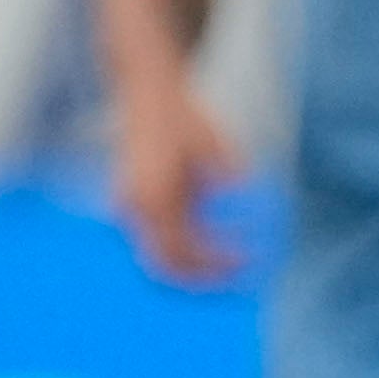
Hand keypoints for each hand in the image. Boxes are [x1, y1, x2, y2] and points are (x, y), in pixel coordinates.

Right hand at [111, 63, 245, 285]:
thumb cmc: (185, 120)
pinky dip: (181, 255)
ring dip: (191, 271)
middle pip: (167, 264)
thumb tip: (249, 205)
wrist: (148, 98)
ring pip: (157, 259)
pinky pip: (154, 244)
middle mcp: (135, 208)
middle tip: (239, 278)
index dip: (217, 262)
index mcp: (154, 195)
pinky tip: (208, 255)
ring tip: (227, 271)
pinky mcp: (132, 209)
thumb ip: (227, 177)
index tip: (248, 262)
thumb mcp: (214, 146)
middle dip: (203, 277)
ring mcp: (128, 210)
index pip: (185, 248)